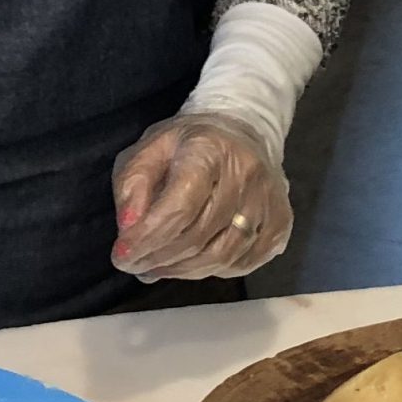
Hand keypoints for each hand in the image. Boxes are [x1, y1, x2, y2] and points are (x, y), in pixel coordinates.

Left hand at [111, 112, 292, 281]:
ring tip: (157, 266)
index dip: (148, 238)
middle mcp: (246, 173)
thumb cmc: (186, 145)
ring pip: (222, 256)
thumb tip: (129, 229)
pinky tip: (190, 262)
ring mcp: (269, 201)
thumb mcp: (148, 150)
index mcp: (209, 149)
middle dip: (159, 258)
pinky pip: (242, 263)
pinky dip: (210, 271)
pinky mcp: (280, 223)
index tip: (121, 257)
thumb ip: (132, 186)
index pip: (180, 207)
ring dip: (182, 270)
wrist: (241, 131)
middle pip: (199, 236)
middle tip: (135, 265)